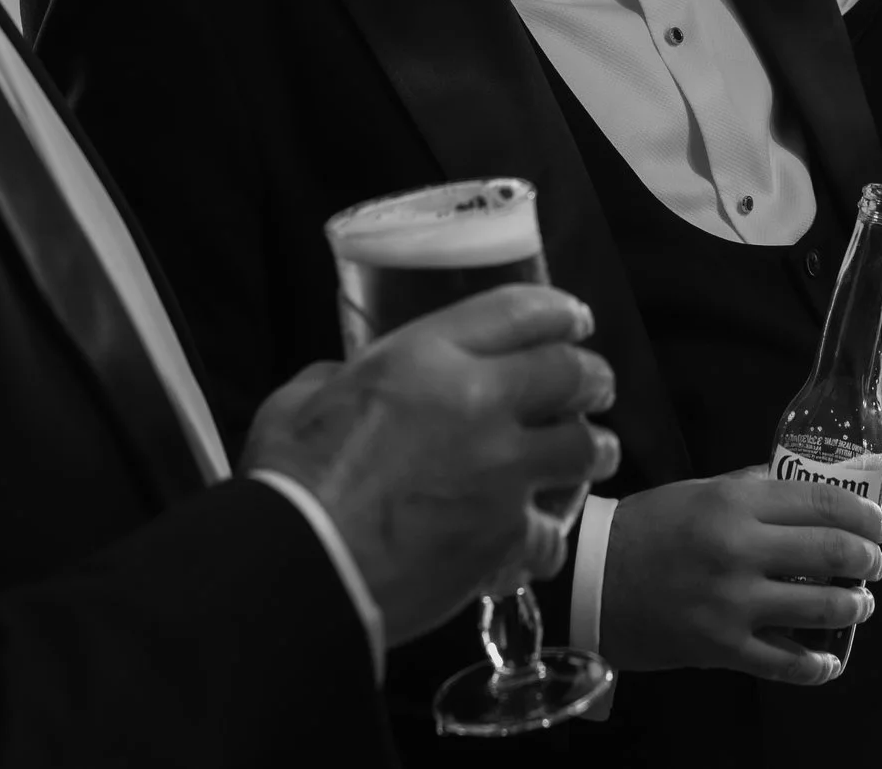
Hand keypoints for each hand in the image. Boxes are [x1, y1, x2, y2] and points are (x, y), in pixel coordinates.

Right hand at [242, 283, 617, 647]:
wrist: (299, 570)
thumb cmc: (288, 484)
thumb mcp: (301, 401)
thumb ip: (339, 379)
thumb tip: (349, 380)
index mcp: (425, 357)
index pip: (521, 311)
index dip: (559, 312)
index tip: (574, 322)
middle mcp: (478, 402)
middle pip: (569, 373)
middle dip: (590, 377)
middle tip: (593, 386)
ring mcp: (501, 471)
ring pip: (583, 448)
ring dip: (592, 449)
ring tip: (591, 454)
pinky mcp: (506, 536)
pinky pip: (552, 533)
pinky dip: (546, 538)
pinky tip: (537, 540)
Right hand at [601, 466, 881, 685]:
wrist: (588, 579)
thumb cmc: (643, 530)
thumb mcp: (696, 491)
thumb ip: (749, 489)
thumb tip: (798, 486)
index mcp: (734, 503)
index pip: (821, 501)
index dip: (863, 515)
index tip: (879, 525)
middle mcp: (739, 549)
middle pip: (831, 553)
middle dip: (868, 561)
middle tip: (875, 565)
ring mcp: (732, 603)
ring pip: (821, 608)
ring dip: (853, 607)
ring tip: (858, 604)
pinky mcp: (721, 648)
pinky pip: (786, 663)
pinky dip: (818, 665)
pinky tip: (829, 660)